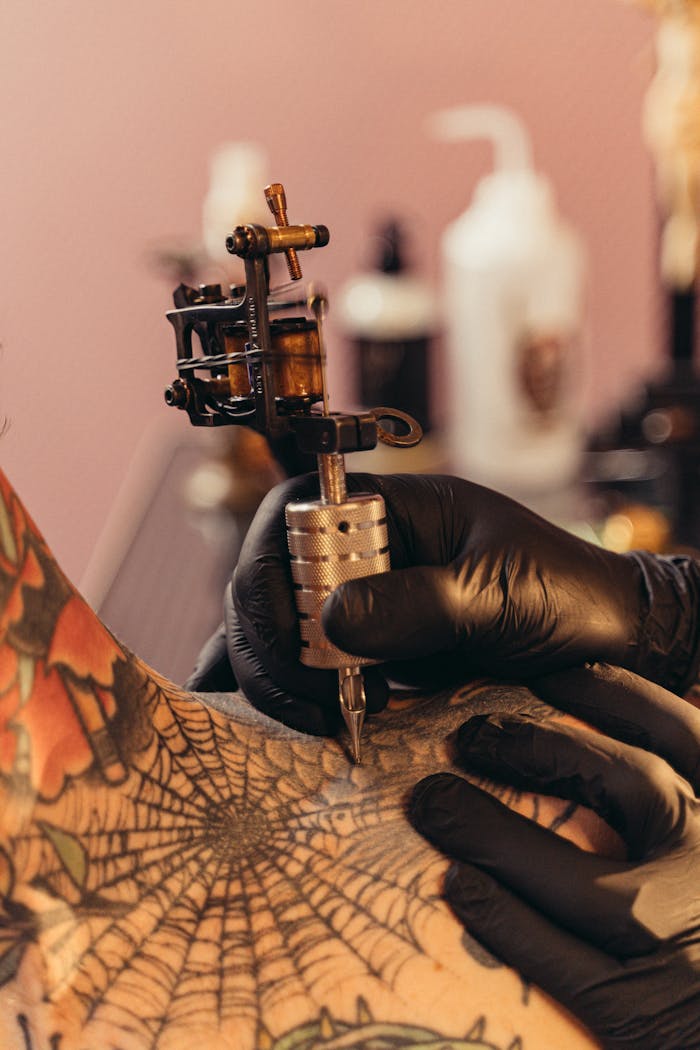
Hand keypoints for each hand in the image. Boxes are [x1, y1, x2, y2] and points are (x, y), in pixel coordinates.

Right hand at [187, 472, 699, 732]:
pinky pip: (306, 670)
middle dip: (269, 636)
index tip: (293, 624)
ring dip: (275, 674)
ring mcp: (364, 607)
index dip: (272, 562)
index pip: (295, 513)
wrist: (610, 650)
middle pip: (270, 577)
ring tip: (314, 718)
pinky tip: (296, 724)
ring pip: (278, 629)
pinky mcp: (369, 658)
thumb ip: (420, 600)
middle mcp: (366, 553)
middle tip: (303, 695)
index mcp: (392, 510)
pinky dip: (287, 695)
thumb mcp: (500, 593)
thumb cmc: (568, 597)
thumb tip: (331, 618)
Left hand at [411, 663, 699, 1049]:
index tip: (548, 674)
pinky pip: (563, 960)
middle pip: (626, 782)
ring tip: (433, 804)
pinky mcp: (647, 1012)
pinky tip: (459, 887)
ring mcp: (684, 942)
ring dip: (494, 833)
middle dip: (538, 748)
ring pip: (581, 875)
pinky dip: (507, 920)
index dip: (614, 695)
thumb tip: (695, 689)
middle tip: (468, 736)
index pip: (681, 734)